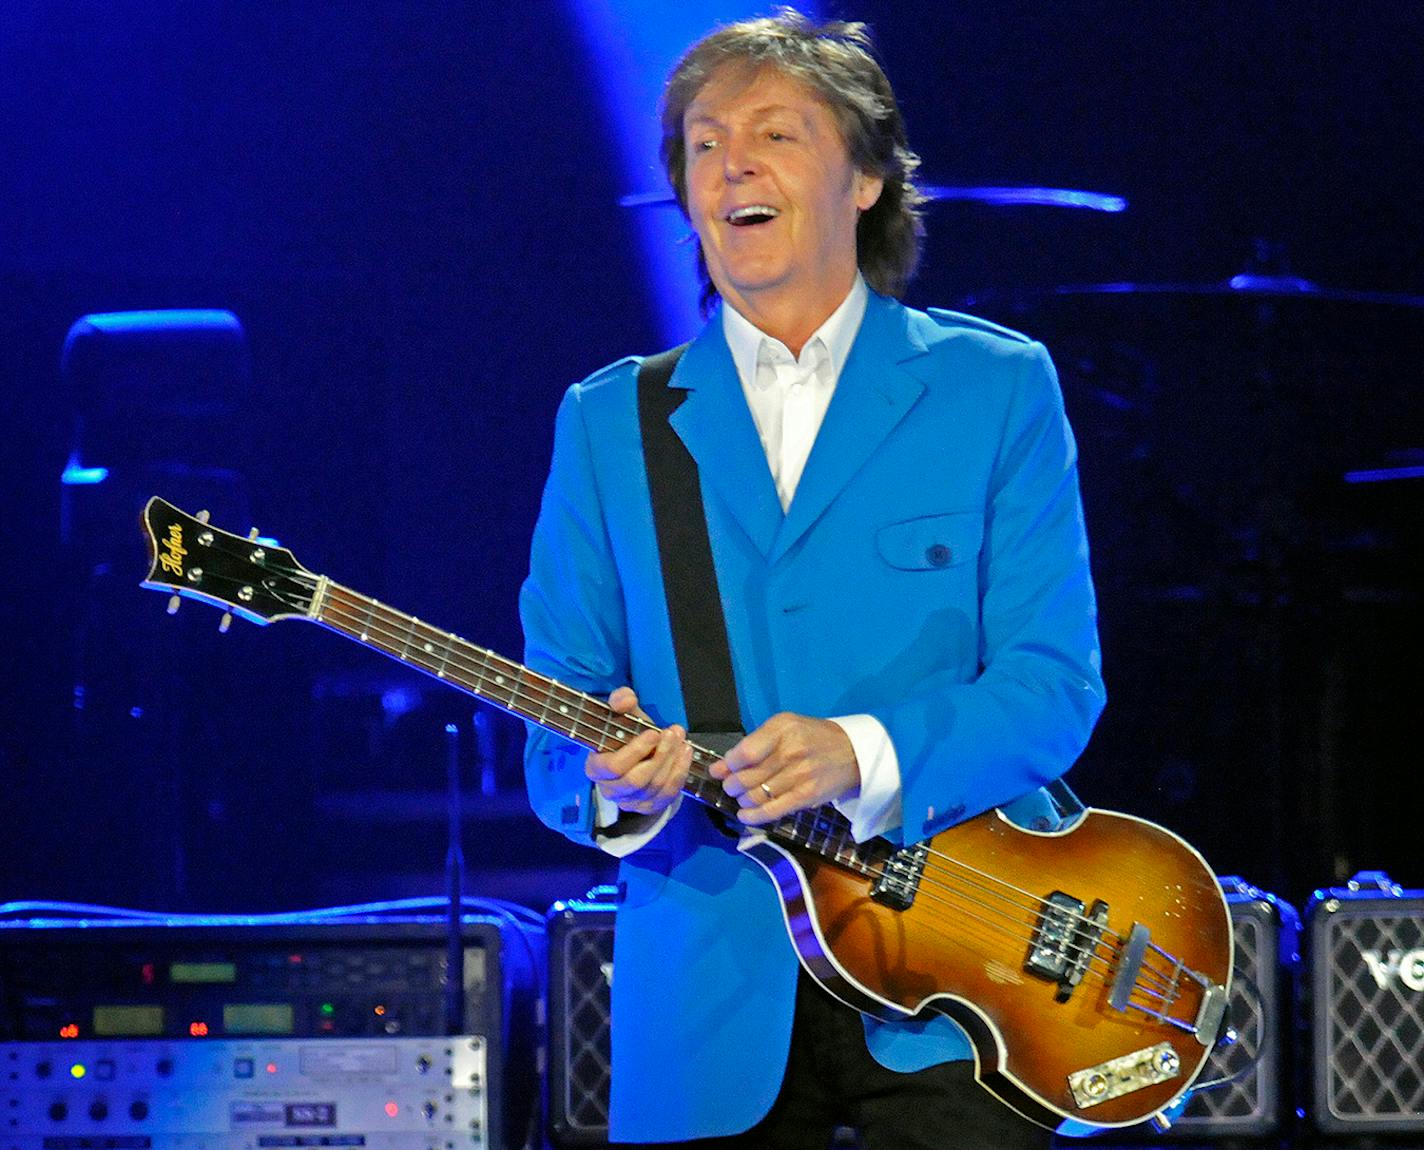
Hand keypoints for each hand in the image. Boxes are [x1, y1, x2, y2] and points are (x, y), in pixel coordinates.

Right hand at [584, 687, 691, 817]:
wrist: (639, 756)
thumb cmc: (627, 736)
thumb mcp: (624, 716)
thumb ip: (621, 702)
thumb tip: (625, 698)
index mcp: (596, 768)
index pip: (613, 767)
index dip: (635, 751)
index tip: (653, 733)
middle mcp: (610, 790)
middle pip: (636, 780)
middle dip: (659, 755)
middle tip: (673, 733)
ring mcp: (630, 802)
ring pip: (654, 787)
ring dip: (672, 762)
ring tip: (682, 740)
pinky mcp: (649, 807)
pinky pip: (667, 795)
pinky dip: (680, 774)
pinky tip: (686, 754)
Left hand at [709, 713, 860, 826]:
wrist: (853, 752)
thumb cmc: (814, 736)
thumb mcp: (786, 726)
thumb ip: (756, 742)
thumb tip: (723, 766)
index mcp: (782, 729)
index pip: (745, 753)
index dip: (727, 765)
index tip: (719, 770)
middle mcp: (791, 751)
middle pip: (747, 777)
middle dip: (731, 786)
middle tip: (730, 787)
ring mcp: (799, 775)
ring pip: (757, 795)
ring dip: (742, 800)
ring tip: (742, 798)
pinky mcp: (806, 796)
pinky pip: (773, 810)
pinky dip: (754, 816)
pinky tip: (745, 815)